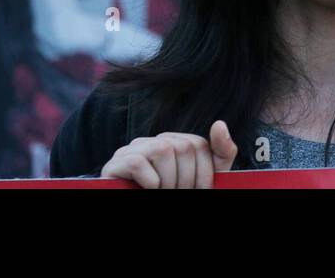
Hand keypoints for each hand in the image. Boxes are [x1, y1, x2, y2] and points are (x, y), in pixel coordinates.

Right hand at [101, 121, 237, 187]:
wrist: (141, 211)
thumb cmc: (176, 197)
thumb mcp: (204, 179)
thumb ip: (220, 153)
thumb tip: (219, 123)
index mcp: (174, 143)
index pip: (198, 145)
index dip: (203, 175)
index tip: (197, 191)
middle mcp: (152, 142)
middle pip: (183, 147)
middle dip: (186, 180)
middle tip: (177, 195)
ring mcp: (131, 151)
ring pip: (163, 150)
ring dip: (168, 182)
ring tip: (163, 193)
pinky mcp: (114, 165)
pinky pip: (138, 163)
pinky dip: (149, 183)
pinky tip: (147, 191)